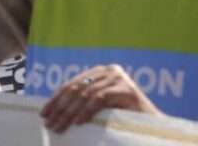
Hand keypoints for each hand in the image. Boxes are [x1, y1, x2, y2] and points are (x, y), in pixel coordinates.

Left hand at [40, 65, 161, 132]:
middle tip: (49, 122)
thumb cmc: (124, 117)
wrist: (153, 126)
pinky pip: (99, 99)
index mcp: (100, 72)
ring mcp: (118, 78)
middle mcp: (109, 71)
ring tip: (60, 126)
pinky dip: (87, 111)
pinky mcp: (126, 89)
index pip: (71, 84)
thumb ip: (82, 100)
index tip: (44, 113)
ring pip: (86, 95)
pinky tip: (78, 122)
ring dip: (70, 112)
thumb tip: (53, 108)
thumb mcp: (99, 105)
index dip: (55, 99)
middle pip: (76, 89)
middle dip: (60, 107)